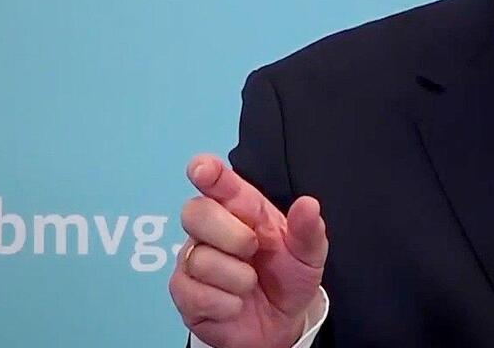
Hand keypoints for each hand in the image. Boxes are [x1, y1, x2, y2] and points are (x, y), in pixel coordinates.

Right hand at [170, 154, 327, 347]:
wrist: (280, 323)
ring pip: (199, 259)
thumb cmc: (287, 278)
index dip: (207, 171)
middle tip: (253, 249)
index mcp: (241, 209)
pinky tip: (236, 303)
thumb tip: (308, 205)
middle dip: (230, 234)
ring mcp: (193, 260)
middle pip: (195, 212)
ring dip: (237, 278)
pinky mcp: (185, 293)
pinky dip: (225, 304)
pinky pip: (195, 294)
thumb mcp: (307, 254)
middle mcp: (211, 230)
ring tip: (250, 284)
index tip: (202, 169)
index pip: (217, 182)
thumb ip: (308, 229)